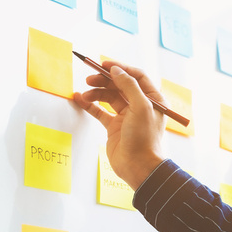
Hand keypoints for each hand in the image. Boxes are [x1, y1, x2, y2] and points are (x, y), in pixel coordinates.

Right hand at [74, 62, 165, 189]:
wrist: (138, 167)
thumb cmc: (144, 139)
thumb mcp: (140, 107)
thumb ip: (128, 86)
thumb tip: (116, 70)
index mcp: (152, 99)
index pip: (136, 76)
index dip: (120, 68)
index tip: (103, 65)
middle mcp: (140, 105)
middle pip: (120, 85)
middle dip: (105, 80)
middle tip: (90, 78)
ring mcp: (127, 116)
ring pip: (109, 96)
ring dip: (96, 92)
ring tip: (85, 94)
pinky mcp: (115, 126)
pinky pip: (101, 111)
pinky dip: (90, 104)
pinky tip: (80, 99)